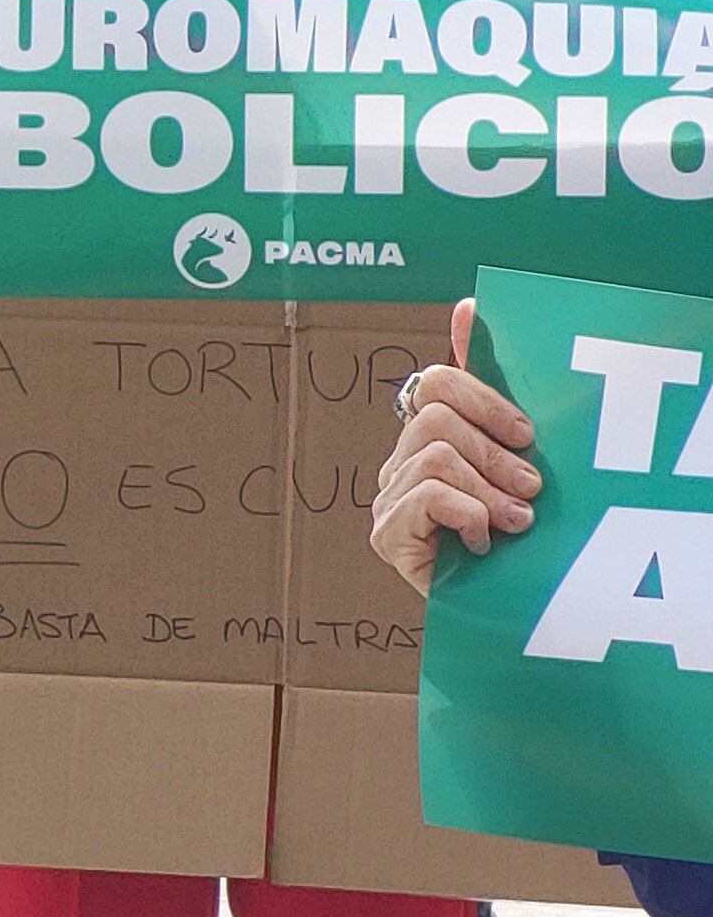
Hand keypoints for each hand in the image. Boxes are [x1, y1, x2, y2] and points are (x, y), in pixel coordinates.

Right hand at [371, 297, 538, 597]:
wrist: (507, 612)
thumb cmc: (515, 535)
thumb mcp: (512, 458)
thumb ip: (489, 391)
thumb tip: (468, 304)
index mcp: (430, 440)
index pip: (435, 382)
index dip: (482, 396)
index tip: (525, 432)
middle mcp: (400, 464)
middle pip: (436, 416)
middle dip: (494, 452)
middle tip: (530, 487)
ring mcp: (388, 499)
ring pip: (436, 454)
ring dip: (488, 490)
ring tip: (514, 522)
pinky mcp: (386, 535)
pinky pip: (429, 495)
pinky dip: (469, 516)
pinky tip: (482, 542)